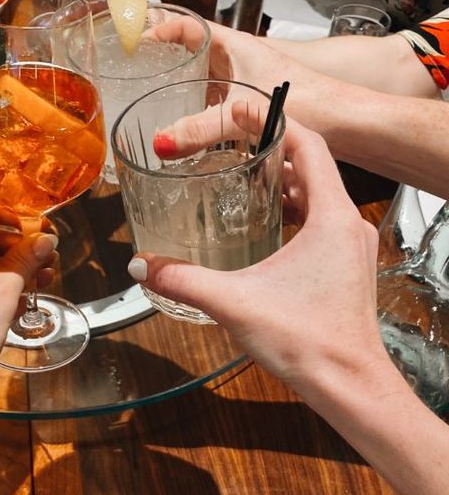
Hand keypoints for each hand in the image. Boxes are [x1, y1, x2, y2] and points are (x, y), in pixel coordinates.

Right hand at [127, 110, 384, 396]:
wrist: (351, 386)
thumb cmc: (311, 344)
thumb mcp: (235, 304)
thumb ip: (183, 280)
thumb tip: (143, 265)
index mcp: (331, 217)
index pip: (308, 144)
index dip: (274, 120)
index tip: (243, 108)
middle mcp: (347, 224)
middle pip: (313, 164)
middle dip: (273, 148)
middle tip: (234, 140)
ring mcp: (350, 246)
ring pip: (319, 193)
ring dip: (284, 179)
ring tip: (245, 174)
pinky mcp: (346, 266)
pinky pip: (321, 219)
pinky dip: (295, 208)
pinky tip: (265, 224)